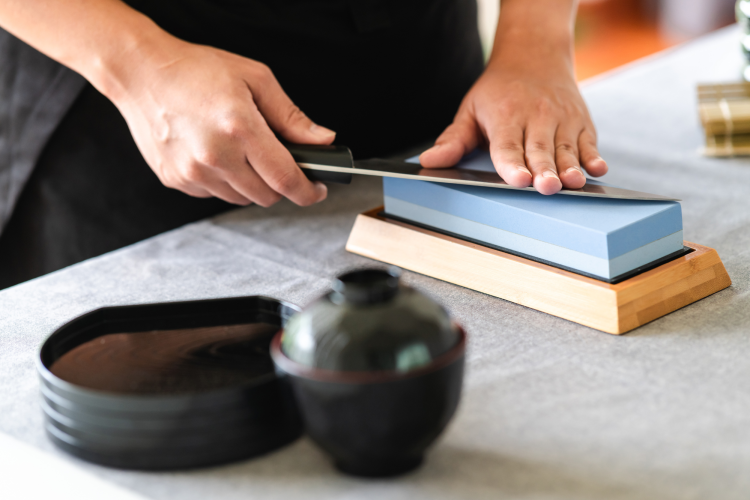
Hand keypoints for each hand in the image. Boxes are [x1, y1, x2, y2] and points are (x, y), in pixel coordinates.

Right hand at [109, 39, 333, 205]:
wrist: (141, 73)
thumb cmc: (196, 71)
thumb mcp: (255, 79)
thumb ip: (291, 116)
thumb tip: (322, 140)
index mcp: (240, 129)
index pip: (286, 179)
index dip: (308, 191)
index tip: (316, 190)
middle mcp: (216, 156)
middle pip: (267, 196)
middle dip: (280, 184)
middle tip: (278, 162)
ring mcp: (193, 172)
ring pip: (242, 199)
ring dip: (252, 183)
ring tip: (241, 151)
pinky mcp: (177, 180)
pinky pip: (215, 193)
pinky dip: (225, 181)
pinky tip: (216, 153)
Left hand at [420, 49, 607, 194]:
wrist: (535, 54)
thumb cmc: (499, 91)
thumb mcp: (470, 109)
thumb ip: (453, 139)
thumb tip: (430, 161)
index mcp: (505, 116)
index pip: (507, 146)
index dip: (512, 164)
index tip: (518, 179)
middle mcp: (536, 116)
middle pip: (540, 150)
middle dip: (544, 170)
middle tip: (547, 187)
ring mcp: (562, 119)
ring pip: (566, 148)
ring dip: (570, 167)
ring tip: (573, 183)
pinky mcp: (582, 122)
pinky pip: (589, 142)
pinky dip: (594, 155)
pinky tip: (597, 170)